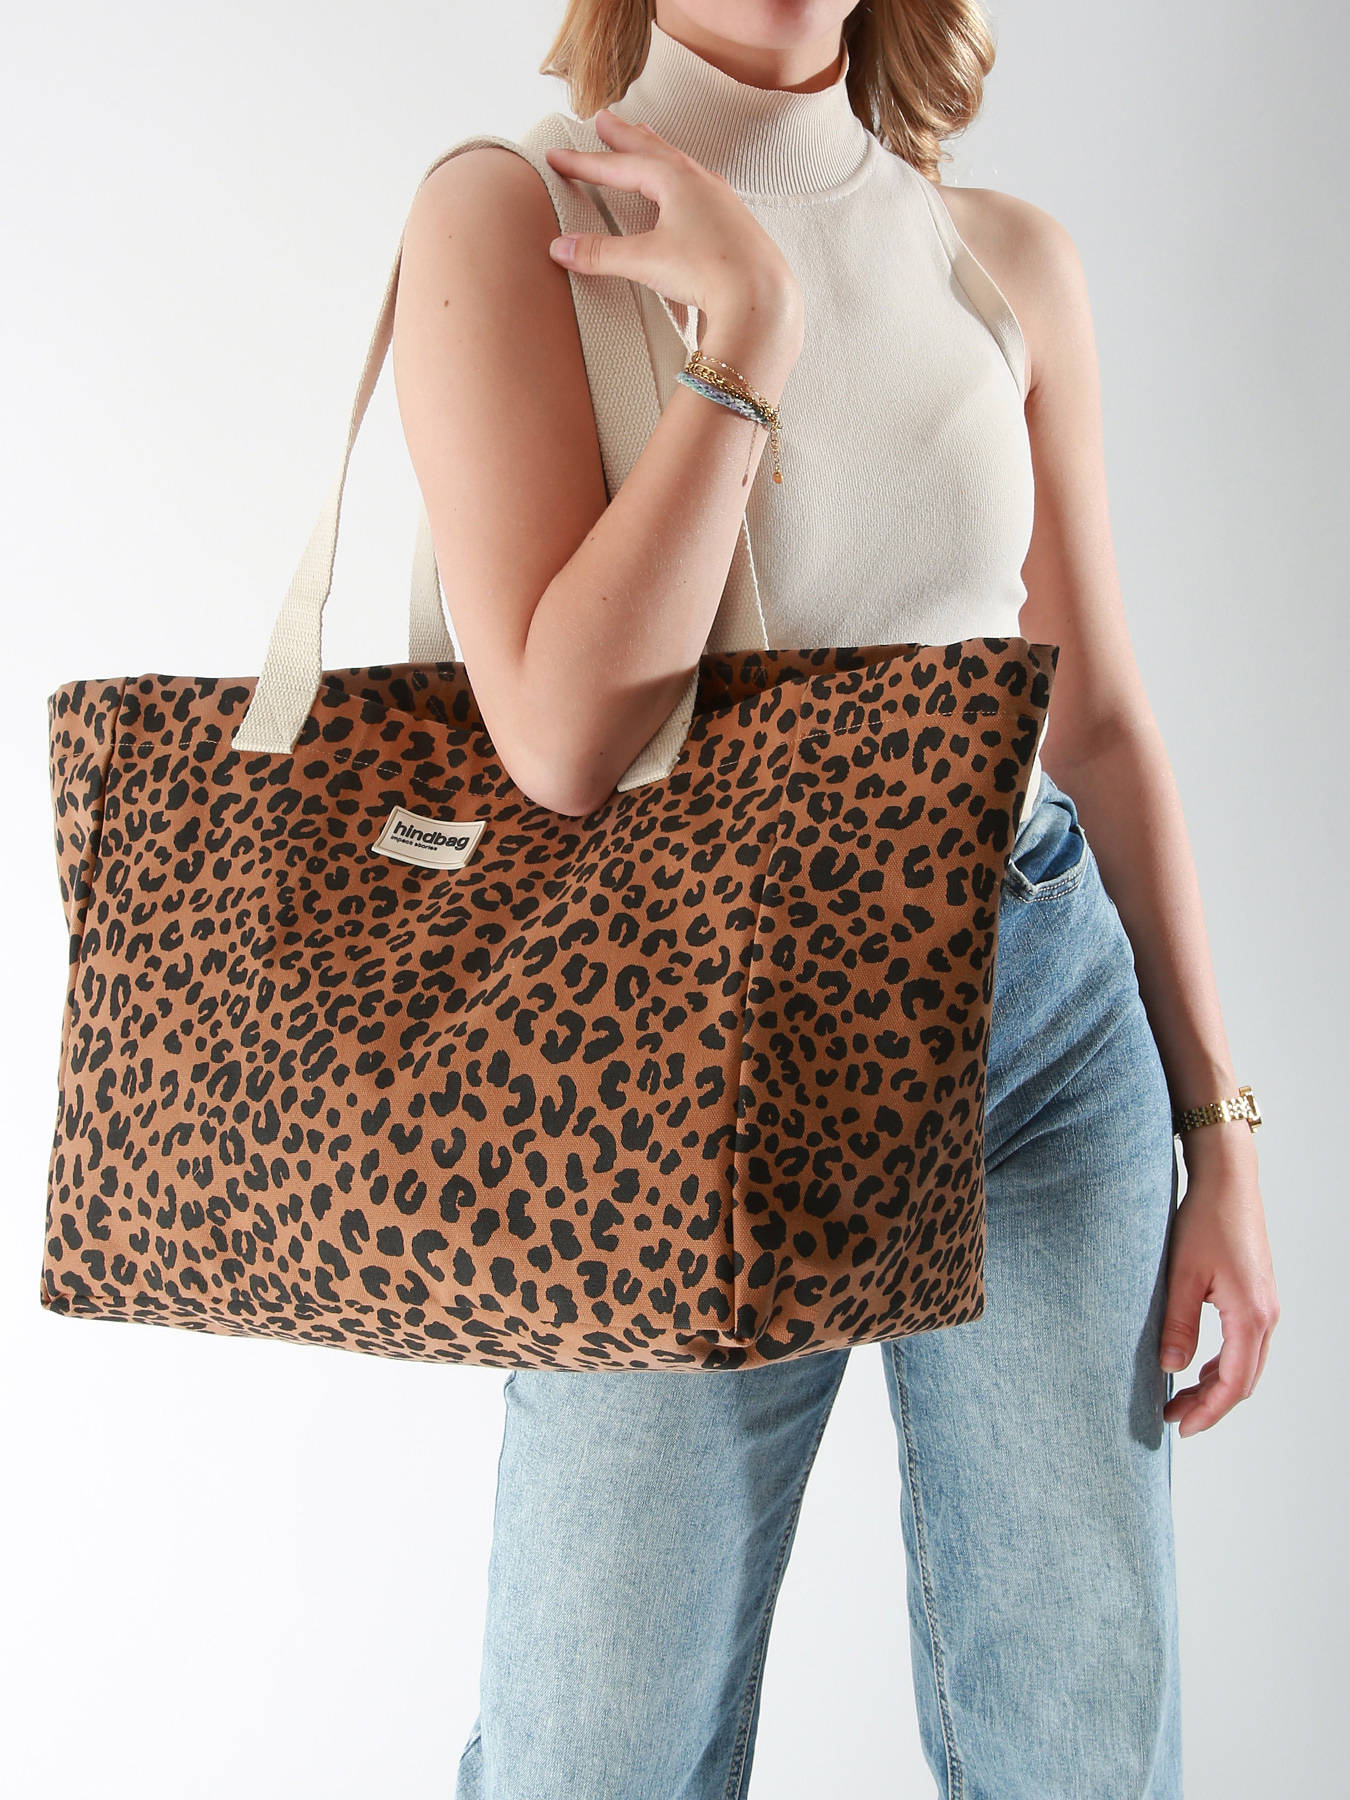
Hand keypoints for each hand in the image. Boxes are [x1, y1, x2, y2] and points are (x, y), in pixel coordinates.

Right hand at [542, 108, 803, 347]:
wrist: (761, 297)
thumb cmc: (709, 271)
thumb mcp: (646, 261)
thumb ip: (601, 253)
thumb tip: (559, 248)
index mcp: (675, 180)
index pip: (619, 166)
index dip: (585, 163)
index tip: (557, 157)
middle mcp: (700, 182)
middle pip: (654, 150)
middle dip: (626, 137)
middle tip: (606, 121)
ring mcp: (721, 201)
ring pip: (681, 165)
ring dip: (657, 152)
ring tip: (644, 141)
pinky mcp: (734, 224)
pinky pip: (701, 189)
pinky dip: (682, 180)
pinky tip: (685, 191)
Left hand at [1159, 1129, 1279, 1435]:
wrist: (1227, 1182)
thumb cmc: (1205, 1220)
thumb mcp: (1182, 1275)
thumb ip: (1178, 1324)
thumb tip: (1171, 1367)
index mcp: (1250, 1316)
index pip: (1233, 1384)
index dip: (1207, 1411)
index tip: (1180, 1426)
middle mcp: (1266, 1316)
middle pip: (1243, 1380)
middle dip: (1209, 1405)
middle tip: (1173, 1418)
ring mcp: (1266, 1306)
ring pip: (1246, 1364)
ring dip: (1215, 1385)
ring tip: (1179, 1397)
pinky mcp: (1258, 1296)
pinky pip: (1245, 1345)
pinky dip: (1222, 1363)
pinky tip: (1196, 1365)